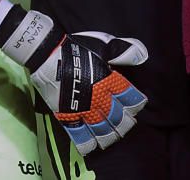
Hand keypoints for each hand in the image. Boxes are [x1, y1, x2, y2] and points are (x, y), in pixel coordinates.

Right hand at [0, 5, 147, 155]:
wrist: (47, 53)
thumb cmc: (76, 48)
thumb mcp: (102, 44)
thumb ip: (122, 51)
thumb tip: (142, 56)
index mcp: (108, 80)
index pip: (130, 98)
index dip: (136, 103)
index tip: (136, 104)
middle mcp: (98, 97)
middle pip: (118, 118)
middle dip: (125, 123)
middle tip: (126, 124)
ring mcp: (83, 108)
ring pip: (102, 130)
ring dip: (110, 136)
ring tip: (112, 136)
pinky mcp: (67, 115)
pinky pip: (79, 134)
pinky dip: (87, 143)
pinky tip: (92, 146)